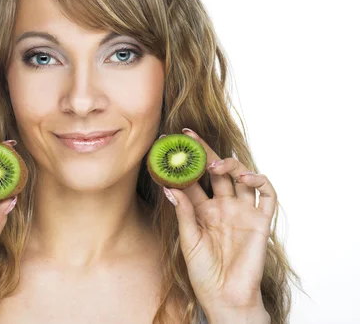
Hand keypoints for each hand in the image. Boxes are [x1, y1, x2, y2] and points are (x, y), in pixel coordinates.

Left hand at [162, 128, 275, 312]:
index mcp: (203, 210)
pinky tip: (246, 176)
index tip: (167, 144)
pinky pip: (267, 195)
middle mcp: (223, 206)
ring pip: (241, 176)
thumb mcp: (188, 241)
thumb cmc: (204, 273)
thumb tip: (169, 188)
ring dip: (231, 163)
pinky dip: (260, 180)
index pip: (193, 179)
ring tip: (215, 164)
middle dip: (204, 152)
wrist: (225, 297)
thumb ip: (183, 213)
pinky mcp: (260, 221)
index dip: (182, 163)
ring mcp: (243, 211)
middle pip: (216, 171)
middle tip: (188, 137)